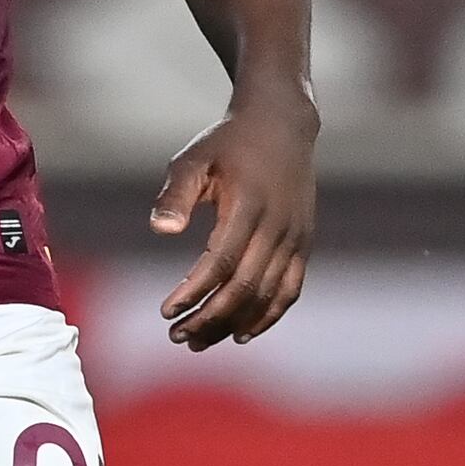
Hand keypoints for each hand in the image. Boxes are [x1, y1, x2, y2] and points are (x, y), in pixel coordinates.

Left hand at [150, 93, 316, 349]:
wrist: (281, 124)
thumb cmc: (227, 144)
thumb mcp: (193, 159)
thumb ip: (175, 195)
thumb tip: (160, 232)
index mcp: (248, 205)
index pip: (220, 263)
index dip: (193, 292)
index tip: (166, 312)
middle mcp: (277, 226)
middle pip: (244, 287)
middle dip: (209, 318)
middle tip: (177, 337)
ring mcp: (295, 237)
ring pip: (267, 295)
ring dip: (233, 324)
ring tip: (199, 341)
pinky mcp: (304, 243)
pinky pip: (290, 290)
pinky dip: (268, 316)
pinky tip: (241, 334)